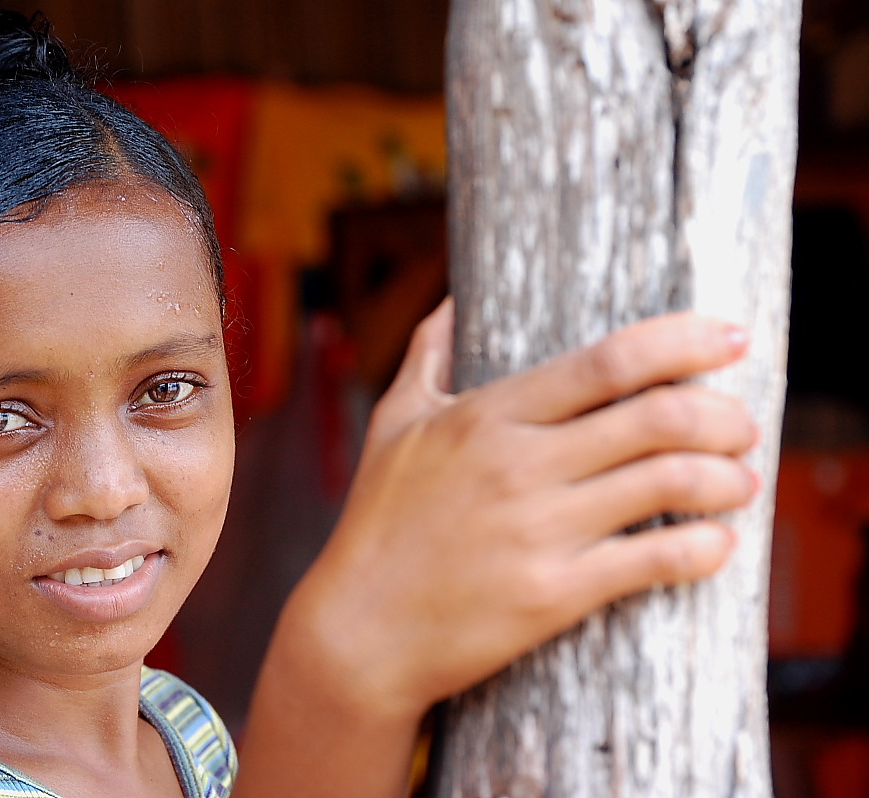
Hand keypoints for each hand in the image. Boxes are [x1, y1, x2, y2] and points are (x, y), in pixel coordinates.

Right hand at [283, 298, 758, 722]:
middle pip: (657, 418)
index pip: (607, 362)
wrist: (360, 629)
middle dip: (722, 414)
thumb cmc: (377, 522)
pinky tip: (718, 543)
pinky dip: (705, 548)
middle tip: (742, 424)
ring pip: (669, 484)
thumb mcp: (392, 426)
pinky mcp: (553, 593)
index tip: (731, 337)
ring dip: (727, 478)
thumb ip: (426, 356)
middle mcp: (519, 465)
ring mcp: (539, 531)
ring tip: (741, 481)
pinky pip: (654, 562)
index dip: (684, 342)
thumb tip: (450, 302)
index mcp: (487, 416)